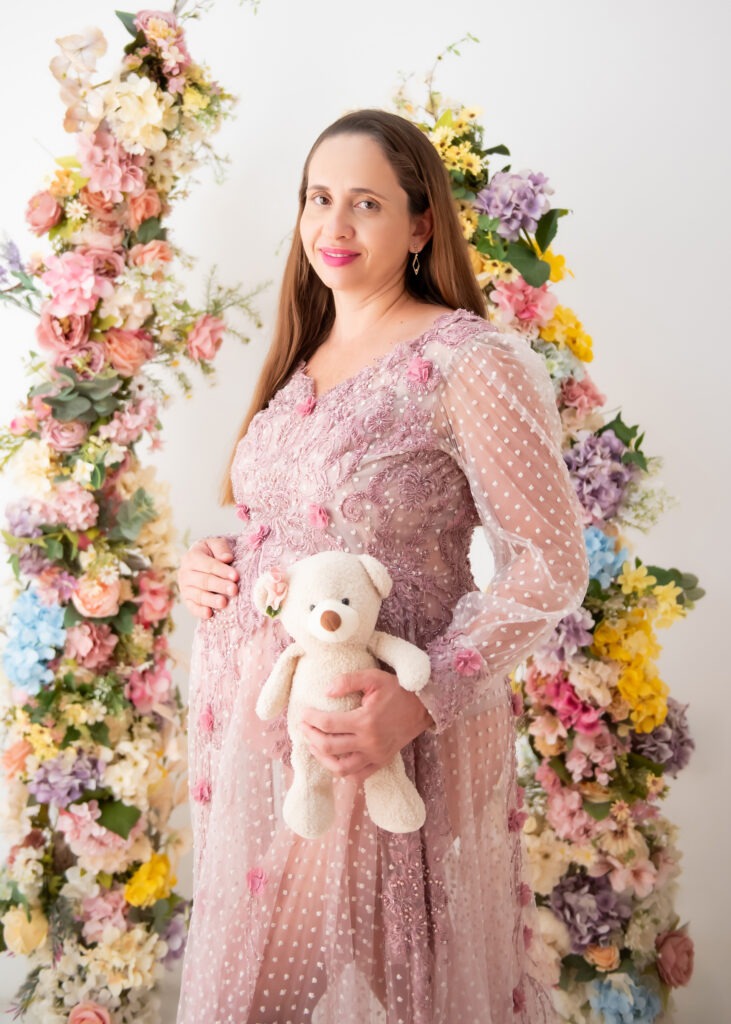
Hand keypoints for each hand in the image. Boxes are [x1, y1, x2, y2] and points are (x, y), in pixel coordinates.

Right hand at [177, 536, 237, 619]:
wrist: (202, 561)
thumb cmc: (213, 552)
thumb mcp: (216, 544)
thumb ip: (221, 549)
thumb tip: (227, 558)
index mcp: (191, 557)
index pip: (208, 565)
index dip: (222, 570)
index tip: (236, 576)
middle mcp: (185, 573)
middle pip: (204, 581)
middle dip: (220, 586)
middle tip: (234, 590)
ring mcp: (185, 588)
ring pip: (198, 595)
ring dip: (211, 600)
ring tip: (224, 603)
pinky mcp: (186, 600)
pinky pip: (192, 607)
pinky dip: (200, 611)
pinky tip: (209, 614)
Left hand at [299, 668, 434, 786]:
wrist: (423, 707)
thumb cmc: (397, 690)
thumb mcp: (374, 678)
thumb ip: (348, 681)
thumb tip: (326, 691)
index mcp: (365, 721)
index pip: (328, 724)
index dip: (310, 719)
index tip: (303, 712)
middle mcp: (369, 742)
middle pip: (329, 747)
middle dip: (310, 736)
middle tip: (303, 726)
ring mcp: (376, 755)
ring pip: (340, 768)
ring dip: (322, 758)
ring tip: (313, 745)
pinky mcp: (381, 762)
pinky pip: (357, 776)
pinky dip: (342, 771)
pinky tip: (333, 759)